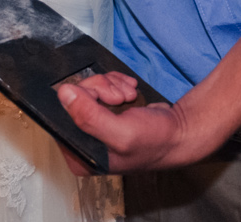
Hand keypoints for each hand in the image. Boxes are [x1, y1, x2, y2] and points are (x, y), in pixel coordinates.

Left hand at [56, 74, 206, 174]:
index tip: (104, 102)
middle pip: (75, 97)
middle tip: (120, 99)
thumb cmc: (155, 141)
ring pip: (89, 87)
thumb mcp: (121, 133)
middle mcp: (83, 142)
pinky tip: (129, 92)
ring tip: (128, 97)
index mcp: (79, 156)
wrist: (178, 131)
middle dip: (102, 90)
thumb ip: (89, 116)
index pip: (62, 117)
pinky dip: (116, 83)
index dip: (82, 101)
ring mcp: (93, 125)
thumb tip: (64, 94)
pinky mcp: (104, 111)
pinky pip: (100, 85)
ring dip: (111, 86)